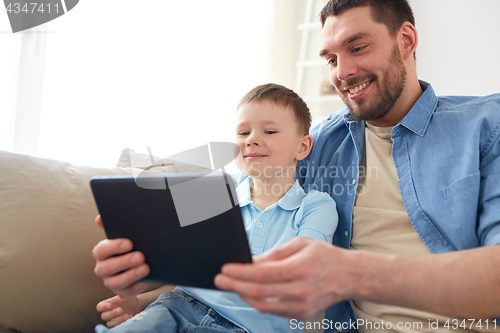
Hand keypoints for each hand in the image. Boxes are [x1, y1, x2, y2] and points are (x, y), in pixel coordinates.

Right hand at [93, 215, 150, 296]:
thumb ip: (112, 226)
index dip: (114, 247)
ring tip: (146, 267)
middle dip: (124, 262)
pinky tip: (147, 279)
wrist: (139, 261)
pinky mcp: (123, 292)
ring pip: (116, 282)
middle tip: (140, 256)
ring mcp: (111, 282)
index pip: (102, 250)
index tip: (129, 243)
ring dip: (131, 275)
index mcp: (101, 252)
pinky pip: (129, 291)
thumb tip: (100, 218)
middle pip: (108, 268)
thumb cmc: (129, 246)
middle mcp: (102, 269)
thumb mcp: (123, 235)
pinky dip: (138, 286)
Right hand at [96, 295, 141, 327]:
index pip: (99, 307)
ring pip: (109, 324)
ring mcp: (112, 320)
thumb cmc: (128, 299)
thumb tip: (119, 292)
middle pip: (104, 316)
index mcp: (108, 304)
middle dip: (112, 314)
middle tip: (121, 310)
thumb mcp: (125, 296)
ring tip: (127, 316)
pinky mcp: (117, 325)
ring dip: (118, 321)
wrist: (135, 305)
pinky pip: (117, 327)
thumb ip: (121, 295)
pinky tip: (130, 318)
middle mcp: (108, 313)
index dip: (103, 307)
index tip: (110, 305)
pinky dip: (123, 323)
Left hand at [214, 237, 358, 319]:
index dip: (239, 272)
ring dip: (244, 296)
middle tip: (220, 280)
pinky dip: (259, 302)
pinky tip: (250, 294)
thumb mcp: (301, 244)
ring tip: (233, 286)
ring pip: (263, 305)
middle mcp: (300, 290)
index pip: (261, 273)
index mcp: (300, 268)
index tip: (225, 269)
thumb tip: (252, 261)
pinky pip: (273, 311)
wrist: (350, 276)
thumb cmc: (325, 257)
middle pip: (258, 291)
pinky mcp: (302, 315)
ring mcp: (301, 306)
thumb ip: (275, 253)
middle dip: (234, 285)